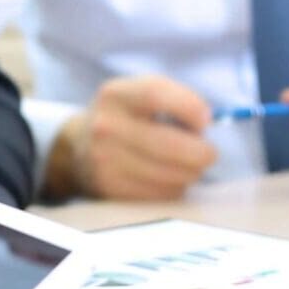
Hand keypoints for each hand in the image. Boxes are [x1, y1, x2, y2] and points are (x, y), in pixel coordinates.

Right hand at [44, 75, 216, 199]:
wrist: (80, 148)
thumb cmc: (127, 118)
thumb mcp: (140, 94)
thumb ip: (174, 99)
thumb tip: (205, 123)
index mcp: (116, 95)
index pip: (154, 94)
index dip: (189, 106)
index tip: (206, 120)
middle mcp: (106, 127)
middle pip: (169, 145)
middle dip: (201, 153)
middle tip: (208, 154)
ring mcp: (105, 160)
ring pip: (170, 175)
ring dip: (189, 173)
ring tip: (185, 165)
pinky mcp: (110, 187)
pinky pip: (160, 194)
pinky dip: (173, 188)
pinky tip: (167, 178)